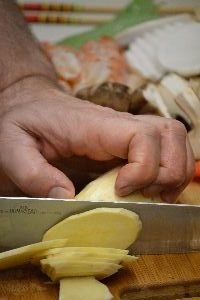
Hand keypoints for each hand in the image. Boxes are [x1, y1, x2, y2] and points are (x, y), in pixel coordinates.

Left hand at [0, 76, 193, 201]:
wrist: (31, 103)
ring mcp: (125, 130)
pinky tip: (153, 188)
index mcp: (94, 124)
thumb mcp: (13, 147)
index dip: (144, 167)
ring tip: (158, 194)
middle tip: (148, 196)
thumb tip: (68, 198)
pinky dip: (170, 168)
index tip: (122, 190)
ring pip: (174, 137)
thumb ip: (33, 174)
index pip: (142, 135)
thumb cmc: (23, 121)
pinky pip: (164, 146)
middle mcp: (118, 124)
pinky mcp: (127, 139)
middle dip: (169, 172)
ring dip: (176, 170)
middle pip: (169, 134)